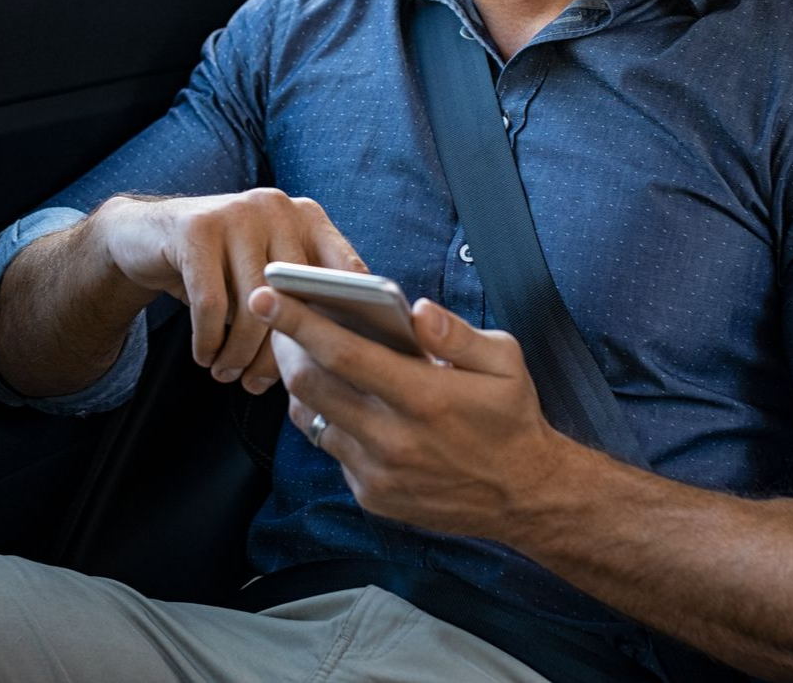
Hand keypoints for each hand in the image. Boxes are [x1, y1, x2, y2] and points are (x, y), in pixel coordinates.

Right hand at [94, 190, 364, 391]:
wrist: (147, 235)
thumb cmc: (221, 268)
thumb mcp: (265, 273)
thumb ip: (301, 296)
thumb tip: (334, 354)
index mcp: (307, 217)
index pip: (347, 269)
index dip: (350, 317)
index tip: (337, 360)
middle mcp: (279, 207)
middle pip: (297, 296)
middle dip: (279, 351)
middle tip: (260, 385)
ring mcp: (238, 213)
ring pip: (254, 304)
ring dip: (239, 353)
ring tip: (228, 375)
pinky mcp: (197, 229)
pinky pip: (212, 304)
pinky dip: (209, 341)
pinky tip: (205, 357)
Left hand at [251, 286, 564, 541]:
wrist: (524, 495)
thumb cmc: (512, 417)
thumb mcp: (504, 361)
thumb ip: (457, 334)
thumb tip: (417, 310)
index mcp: (424, 397)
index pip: (344, 353)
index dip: (299, 321)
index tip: (267, 296)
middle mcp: (394, 439)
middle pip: (312, 385)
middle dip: (284, 344)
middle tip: (274, 315)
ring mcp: (378, 473)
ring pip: (313, 419)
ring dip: (302, 382)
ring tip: (300, 350)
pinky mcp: (372, 495)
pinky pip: (333, 449)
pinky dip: (328, 419)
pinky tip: (341, 396)